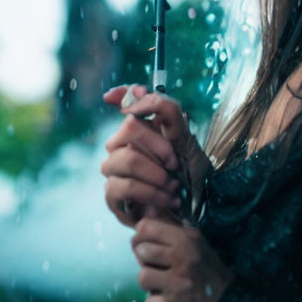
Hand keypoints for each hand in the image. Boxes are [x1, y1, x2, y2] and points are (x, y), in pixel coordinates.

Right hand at [101, 84, 211, 226]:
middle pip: (130, 128)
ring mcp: (112, 169)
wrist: (190, 208)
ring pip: (128, 159)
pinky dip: (152, 193)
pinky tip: (167, 199)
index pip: (125, 99)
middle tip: (175, 163)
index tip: (138, 97)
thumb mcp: (184, 136)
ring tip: (174, 186)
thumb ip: (165, 109)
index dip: (126, 93)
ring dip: (157, 174)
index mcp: (138, 126)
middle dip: (159, 146)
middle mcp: (120, 144)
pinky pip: (125, 187)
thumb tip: (136, 93)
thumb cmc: (187, 170)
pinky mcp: (111, 195)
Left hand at [132, 217, 234, 301]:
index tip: (150, 245)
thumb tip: (146, 210)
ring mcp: (178, 284)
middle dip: (147, 261)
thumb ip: (169, 227)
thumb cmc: (207, 269)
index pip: (145, 228)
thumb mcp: (194, 242)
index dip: (143, 237)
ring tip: (166, 285)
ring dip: (151, 284)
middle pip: (141, 251)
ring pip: (142, 277)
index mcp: (187, 239)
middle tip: (160, 267)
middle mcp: (183, 258)